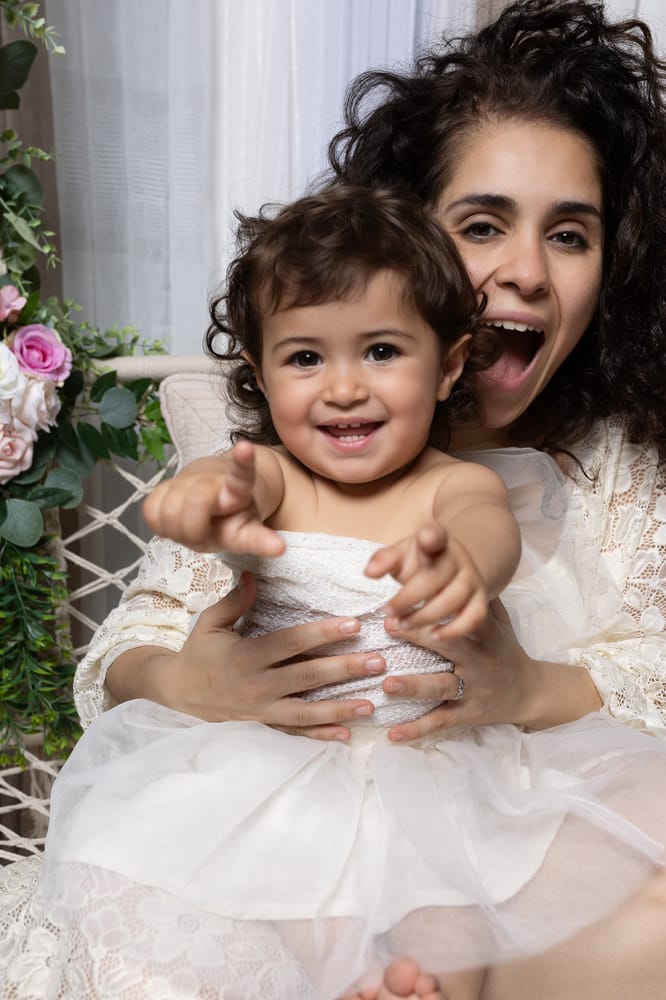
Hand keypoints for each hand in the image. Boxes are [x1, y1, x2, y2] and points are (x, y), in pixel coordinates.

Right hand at [123, 572, 386, 740]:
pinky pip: (295, 734)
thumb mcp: (210, 623)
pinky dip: (320, 735)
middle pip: (307, 677)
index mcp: (246, 656)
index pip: (291, 643)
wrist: (175, 696)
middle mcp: (257, 686)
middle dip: (344, 669)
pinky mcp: (263, 727)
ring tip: (371, 703)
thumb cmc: (197, 655)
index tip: (353, 624)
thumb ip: (235, 601)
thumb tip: (255, 574)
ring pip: (306, 712)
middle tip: (378, 662)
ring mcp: (261, 711)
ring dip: (340, 708)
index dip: (322, 633)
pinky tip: (346, 734)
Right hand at [143, 442, 283, 555]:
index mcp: (239, 488)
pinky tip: (173, 523)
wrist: (214, 495)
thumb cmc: (232, 520)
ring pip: (169, 513)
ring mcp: (186, 481)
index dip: (243, 462)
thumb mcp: (249, 531)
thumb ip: (259, 540)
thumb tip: (278, 548)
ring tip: (191, 528)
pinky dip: (159, 524)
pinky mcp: (165, 486)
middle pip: (195, 502)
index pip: (241, 474)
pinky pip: (151, 512)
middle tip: (202, 533)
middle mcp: (211, 479)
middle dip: (195, 529)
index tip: (245, 449)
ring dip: (177, 530)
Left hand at [365, 521, 488, 638]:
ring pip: (453, 600)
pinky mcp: (480, 600)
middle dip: (407, 598)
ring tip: (402, 625)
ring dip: (424, 617)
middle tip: (387, 610)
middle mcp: (457, 560)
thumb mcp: (402, 555)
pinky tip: (434, 635)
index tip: (425, 537)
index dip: (431, 536)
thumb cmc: (422, 562)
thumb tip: (369, 573)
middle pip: (434, 578)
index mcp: (436, 542)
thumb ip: (384, 560)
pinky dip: (454, 630)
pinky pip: (474, 618)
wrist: (457, 565)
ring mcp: (472, 580)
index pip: (435, 535)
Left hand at [377, 599, 602, 741]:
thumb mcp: (496, 618)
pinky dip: (416, 730)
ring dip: (415, 686)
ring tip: (388, 685)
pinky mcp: (468, 715)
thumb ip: (475, 594)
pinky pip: (441, 722)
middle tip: (389, 626)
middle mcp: (478, 660)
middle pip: (449, 645)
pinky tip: (391, 735)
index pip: (458, 613)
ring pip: (443, 687)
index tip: (405, 593)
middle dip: (418, 636)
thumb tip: (453, 557)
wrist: (532, 691)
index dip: (433, 603)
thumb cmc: (503, 647)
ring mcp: (473, 689)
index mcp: (481, 632)